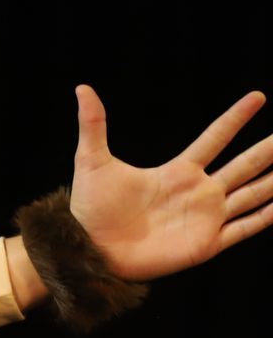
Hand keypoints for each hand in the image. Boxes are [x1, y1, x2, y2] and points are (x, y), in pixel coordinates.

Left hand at [70, 85, 272, 279]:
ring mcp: (206, 217)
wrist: (91, 249)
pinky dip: (265, 217)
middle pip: (244, 165)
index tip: (258, 96)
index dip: (236, 117)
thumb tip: (83, 88)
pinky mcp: (207, 243)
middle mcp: (198, 191)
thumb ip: (93, 125)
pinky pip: (245, 228)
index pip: (216, 137)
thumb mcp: (92, 161)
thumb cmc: (91, 208)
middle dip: (268, 150)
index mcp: (178, 171)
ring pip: (252, 194)